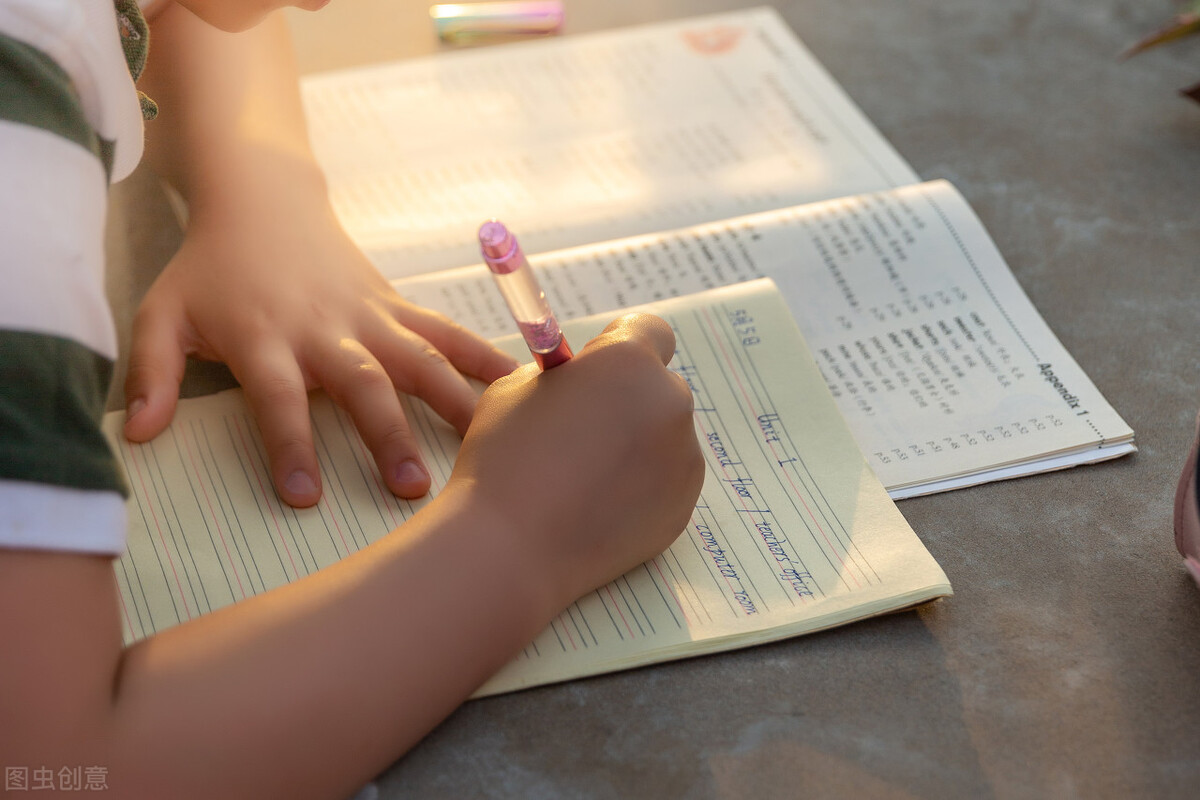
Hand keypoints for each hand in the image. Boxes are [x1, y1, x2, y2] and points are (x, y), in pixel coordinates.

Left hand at [123, 157, 518, 506]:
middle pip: (361, 382)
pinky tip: (516, 381)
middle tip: (413, 489)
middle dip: (387, 435)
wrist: (262, 201)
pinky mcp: (394, 303)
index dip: (291, 445)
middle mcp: (323, 328)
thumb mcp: (163, 312)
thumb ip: (153, 373)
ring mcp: (366, 313)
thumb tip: (139, 435)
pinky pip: (443, 329)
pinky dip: (480, 353)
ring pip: (416, 356)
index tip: (306, 496)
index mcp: (264, 337)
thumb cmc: (210, 268)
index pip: (277, 399)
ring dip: (449, 399)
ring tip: (484, 440)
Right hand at [446, 313, 705, 609]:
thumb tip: (583, 382)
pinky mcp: (683, 506)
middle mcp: (670, 403)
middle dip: (628, 399)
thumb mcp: (514, 388)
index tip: (593, 371)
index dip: (618, 346)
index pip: (649, 331)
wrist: (509, 547)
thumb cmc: (504, 458)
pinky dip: (641, 487)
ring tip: (583, 477)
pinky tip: (596, 505)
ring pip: (664, 437)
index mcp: (629, 361)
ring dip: (636, 444)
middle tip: (582, 430)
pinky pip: (666, 482)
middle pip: (659, 386)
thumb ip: (564, 374)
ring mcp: (684, 459)